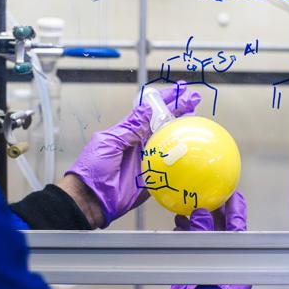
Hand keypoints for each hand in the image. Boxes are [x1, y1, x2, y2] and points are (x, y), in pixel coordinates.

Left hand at [66, 83, 200, 227]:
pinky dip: (183, 159)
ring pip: (170, 142)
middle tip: (195, 100)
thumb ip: (130, 127)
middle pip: (164, 124)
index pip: (150, 111)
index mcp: (129, 132)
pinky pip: (171, 167)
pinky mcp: (154, 177)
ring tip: (198, 119)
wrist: (91, 199)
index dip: (165, 99)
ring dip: (184, 130)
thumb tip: (148, 110)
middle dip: (180, 111)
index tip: (179, 89)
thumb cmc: (93, 169)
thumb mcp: (109, 142)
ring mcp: (149, 159)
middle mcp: (141, 143)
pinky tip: (195, 151)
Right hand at [164, 192, 250, 288]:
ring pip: (203, 238)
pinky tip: (177, 227)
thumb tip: (202, 213)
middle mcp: (225, 261)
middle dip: (211, 214)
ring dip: (194, 224)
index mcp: (238, 259)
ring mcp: (209, 266)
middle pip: (219, 231)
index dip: (235, 210)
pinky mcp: (193, 271)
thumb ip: (205, 236)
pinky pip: (190, 248)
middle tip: (203, 196)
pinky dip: (184, 236)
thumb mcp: (212, 261)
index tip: (233, 194)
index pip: (238, 229)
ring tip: (185, 210)